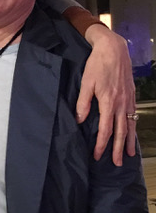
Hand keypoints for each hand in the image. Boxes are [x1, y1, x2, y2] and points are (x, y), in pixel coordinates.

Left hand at [76, 24, 135, 165]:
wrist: (113, 49)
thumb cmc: (97, 65)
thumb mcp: (86, 83)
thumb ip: (83, 103)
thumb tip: (80, 120)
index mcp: (109, 102)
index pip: (105, 130)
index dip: (101, 144)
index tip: (97, 155)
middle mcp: (121, 103)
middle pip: (120, 131)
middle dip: (118, 149)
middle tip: (118, 163)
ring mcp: (128, 99)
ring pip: (130, 124)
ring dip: (129, 141)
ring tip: (129, 154)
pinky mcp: (131, 94)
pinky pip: (133, 115)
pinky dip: (133, 127)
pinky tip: (132, 132)